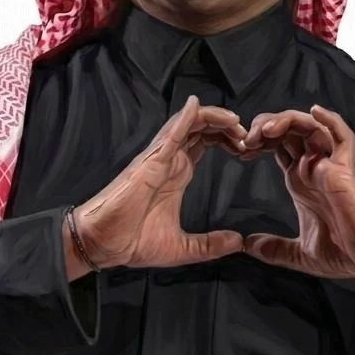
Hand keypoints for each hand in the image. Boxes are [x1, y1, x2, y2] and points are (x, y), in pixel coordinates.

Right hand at [71, 96, 247, 269]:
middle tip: (250, 134)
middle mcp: (170, 159)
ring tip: (236, 122)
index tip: (249, 148)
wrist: (104, 245)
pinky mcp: (150, 161)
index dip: (228, 138)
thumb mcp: (183, 248)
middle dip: (227, 125)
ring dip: (213, 118)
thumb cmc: (133, 241)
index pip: (206, 142)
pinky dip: (184, 118)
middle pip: (202, 128)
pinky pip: (169, 134)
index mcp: (178, 173)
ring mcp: (159, 157)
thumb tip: (238, 242)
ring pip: (188, 124)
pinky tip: (197, 106)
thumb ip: (210, 244)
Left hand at [240, 105, 354, 291]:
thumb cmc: (347, 254)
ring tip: (265, 130)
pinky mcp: (347, 171)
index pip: (279, 146)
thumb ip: (275, 248)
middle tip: (245, 139)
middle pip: (290, 131)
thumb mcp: (300, 253)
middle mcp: (316, 169)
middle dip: (265, 127)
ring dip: (286, 121)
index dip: (258, 141)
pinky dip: (330, 121)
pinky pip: (343, 137)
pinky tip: (314, 112)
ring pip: (310, 127)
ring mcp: (332, 167)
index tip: (240, 150)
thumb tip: (248, 246)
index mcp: (303, 181)